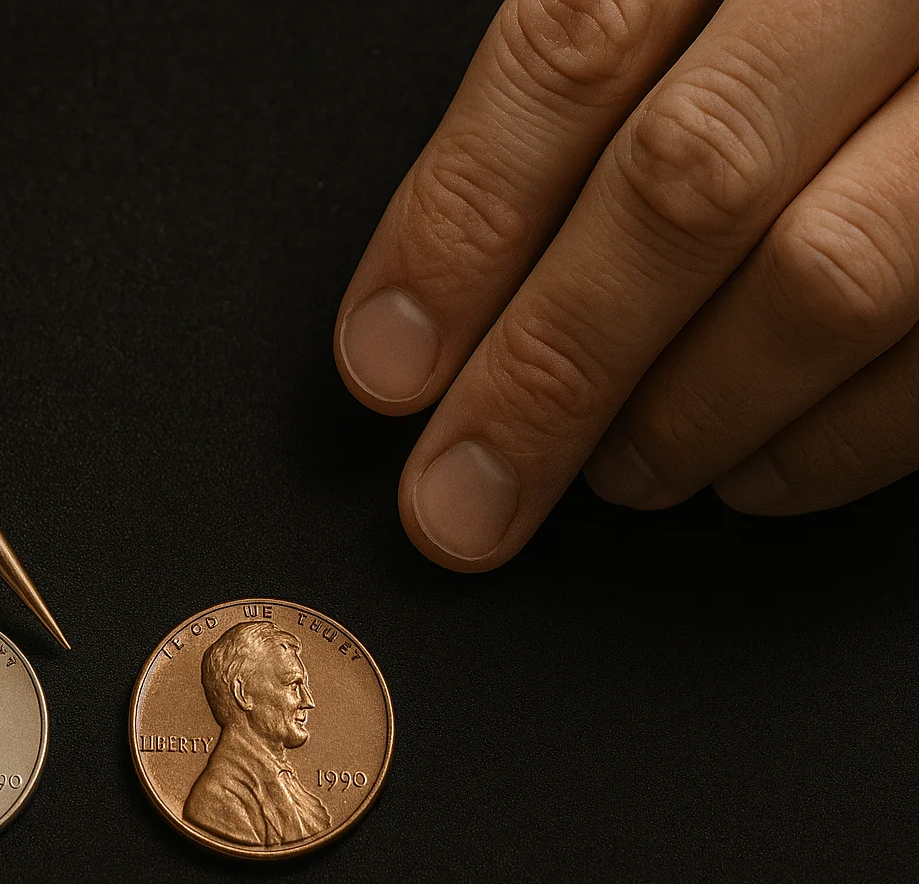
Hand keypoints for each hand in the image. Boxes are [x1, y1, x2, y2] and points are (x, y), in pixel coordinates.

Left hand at [335, 0, 918, 570]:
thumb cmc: (816, 3)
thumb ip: (606, 69)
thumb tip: (445, 271)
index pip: (574, 47)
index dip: (462, 223)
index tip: (387, 362)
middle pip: (685, 183)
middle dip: (548, 369)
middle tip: (460, 498)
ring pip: (830, 278)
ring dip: (683, 415)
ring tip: (605, 477)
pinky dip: (833, 443)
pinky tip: (746, 470)